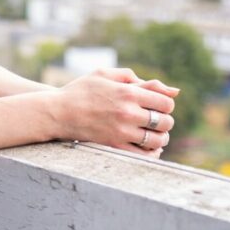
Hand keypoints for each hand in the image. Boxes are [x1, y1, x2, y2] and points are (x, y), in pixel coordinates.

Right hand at [53, 67, 178, 157]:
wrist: (57, 112)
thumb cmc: (81, 90)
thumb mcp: (105, 74)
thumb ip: (135, 78)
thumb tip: (172, 90)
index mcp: (128, 92)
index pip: (165, 103)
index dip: (166, 105)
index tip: (157, 106)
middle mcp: (128, 112)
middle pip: (165, 122)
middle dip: (164, 121)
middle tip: (156, 121)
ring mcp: (121, 131)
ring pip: (157, 140)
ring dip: (160, 138)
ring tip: (153, 134)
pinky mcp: (114, 145)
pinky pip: (144, 154)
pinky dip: (151, 152)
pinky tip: (147, 147)